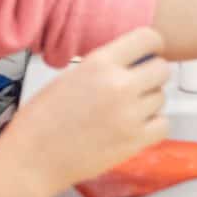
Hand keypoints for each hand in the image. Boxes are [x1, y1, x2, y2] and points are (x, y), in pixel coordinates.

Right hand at [0, 28, 168, 194]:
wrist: (32, 159)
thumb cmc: (41, 120)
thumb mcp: (71, 75)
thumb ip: (104, 66)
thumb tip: (131, 61)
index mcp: (100, 63)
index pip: (149, 38)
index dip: (153, 46)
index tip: (149, 54)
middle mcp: (119, 85)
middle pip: (162, 68)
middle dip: (152, 75)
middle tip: (138, 84)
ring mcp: (129, 114)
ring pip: (162, 97)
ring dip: (149, 102)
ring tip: (126, 110)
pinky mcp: (134, 141)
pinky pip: (163, 124)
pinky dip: (154, 125)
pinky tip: (136, 126)